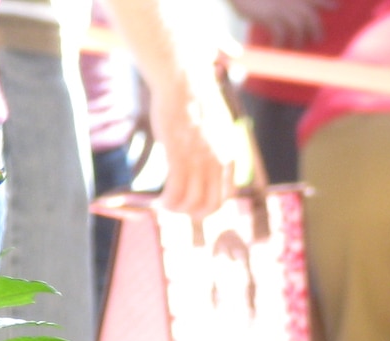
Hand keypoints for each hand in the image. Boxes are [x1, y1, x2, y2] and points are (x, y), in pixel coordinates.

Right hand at [146, 75, 246, 216]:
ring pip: (192, 203)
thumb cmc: (194, 100)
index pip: (226, 197)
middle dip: (194, 214)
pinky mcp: (178, 154)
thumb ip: (215, 149)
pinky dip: (168, 202)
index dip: (209, 206)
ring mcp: (199, 159)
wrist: (183, 79)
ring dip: (177, 210)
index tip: (193, 204)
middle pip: (211, 206)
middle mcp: (219, 162)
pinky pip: (175, 192)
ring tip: (165, 205)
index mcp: (230, 157)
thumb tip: (205, 165)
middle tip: (178, 209)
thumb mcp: (215, 128)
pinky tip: (159, 201)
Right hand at [227, 0, 330, 47]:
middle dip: (316, 28)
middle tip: (318, 38)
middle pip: (310, 16)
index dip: (325, 2)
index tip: (336, 7)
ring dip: (299, 40)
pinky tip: (277, 48)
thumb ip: (279, 2)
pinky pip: (281, 34)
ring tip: (297, 47)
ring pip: (299, 27)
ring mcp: (280, 7)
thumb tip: (280, 14)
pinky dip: (281, 43)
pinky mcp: (270, 16)